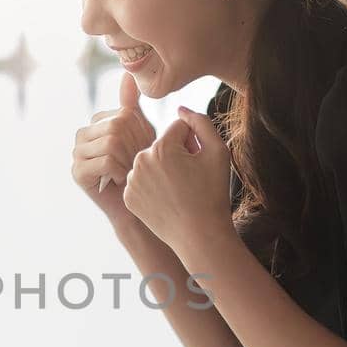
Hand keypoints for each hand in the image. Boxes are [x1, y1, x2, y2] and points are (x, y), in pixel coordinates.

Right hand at [70, 71, 156, 221]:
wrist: (136, 203)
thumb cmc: (140, 167)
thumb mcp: (141, 131)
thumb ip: (131, 103)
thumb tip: (127, 73)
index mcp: (96, 121)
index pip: (124, 115)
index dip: (141, 133)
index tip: (143, 150)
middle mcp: (82, 134)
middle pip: (117, 127)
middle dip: (135, 147)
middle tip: (137, 163)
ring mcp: (76, 153)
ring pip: (112, 143)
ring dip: (129, 160)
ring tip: (130, 171)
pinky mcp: (77, 172)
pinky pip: (106, 161)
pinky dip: (121, 171)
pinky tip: (122, 180)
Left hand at [122, 104, 233, 252]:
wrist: (199, 236)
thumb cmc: (212, 194)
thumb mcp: (217, 152)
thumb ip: (201, 122)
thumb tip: (180, 110)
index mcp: (161, 147)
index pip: (178, 128)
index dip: (194, 143)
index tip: (199, 163)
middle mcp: (140, 160)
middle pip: (162, 145)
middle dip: (177, 155)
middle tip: (190, 179)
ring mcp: (131, 180)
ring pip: (150, 162)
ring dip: (163, 170)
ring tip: (178, 191)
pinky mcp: (128, 196)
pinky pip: (142, 181)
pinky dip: (153, 186)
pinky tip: (166, 200)